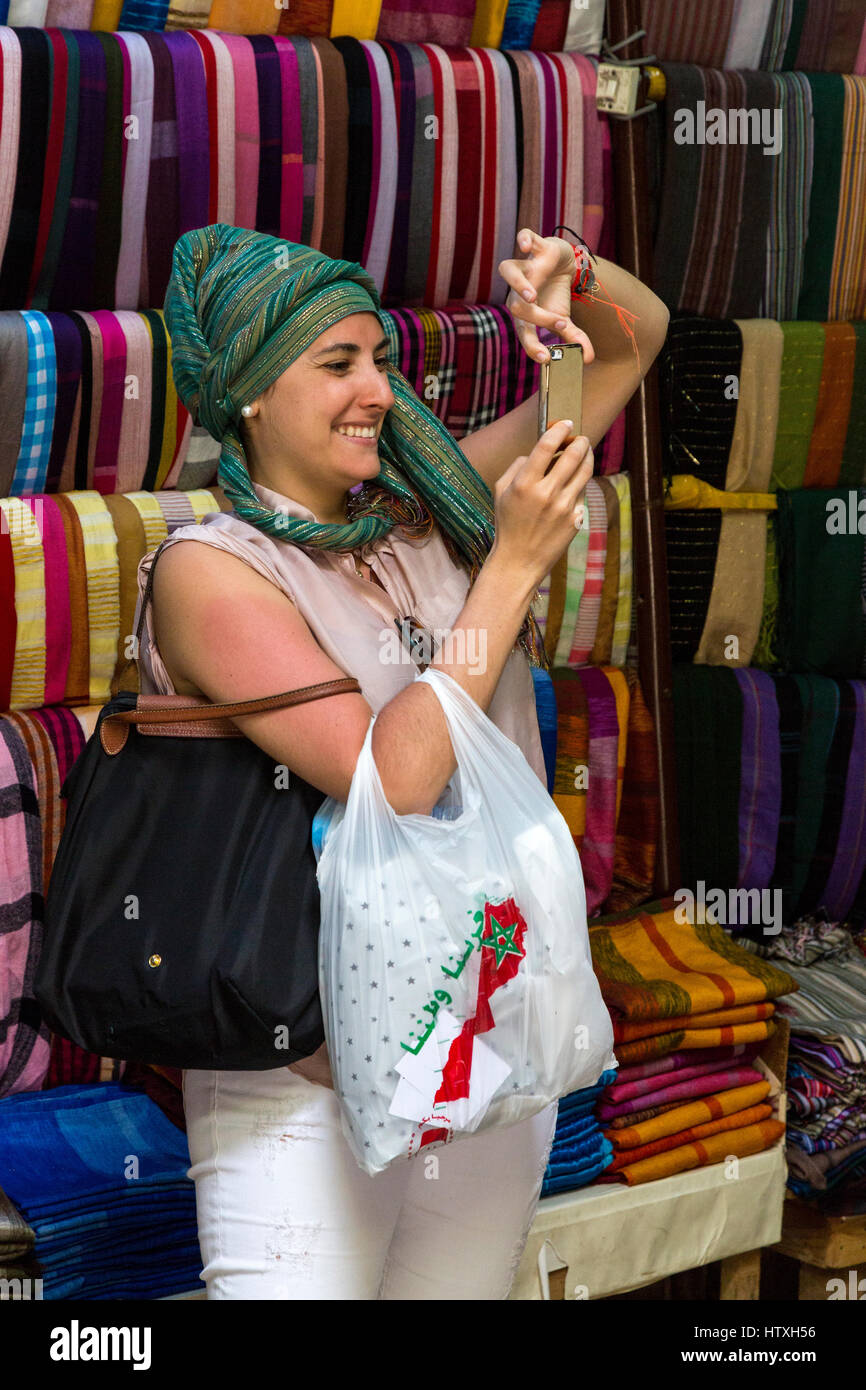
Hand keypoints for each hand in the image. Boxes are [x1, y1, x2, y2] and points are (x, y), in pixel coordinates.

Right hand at [491, 419, 594, 587]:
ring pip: (585, 472)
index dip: (559, 430)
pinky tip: (573, 484)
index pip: (546, 445)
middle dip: (580, 441)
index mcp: (524, 484)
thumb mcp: (501, 492)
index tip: (565, 424)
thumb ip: (517, 467)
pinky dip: (579, 485)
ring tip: (585, 452)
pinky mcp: (575, 519)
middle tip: (580, 437)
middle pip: (573, 455)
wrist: (518, 561)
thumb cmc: (507, 524)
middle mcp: (547, 494)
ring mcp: (564, 507)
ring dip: (587, 457)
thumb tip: (538, 452)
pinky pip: (582, 494)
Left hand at [499, 228, 594, 365]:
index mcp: (525, 312)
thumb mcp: (565, 318)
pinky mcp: (536, 247)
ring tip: (532, 296)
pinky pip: (525, 237)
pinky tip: (525, 246)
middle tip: (559, 322)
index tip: (546, 357)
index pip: (523, 331)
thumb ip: (574, 339)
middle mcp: (519, 290)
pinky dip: (524, 239)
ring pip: (508, 270)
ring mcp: (526, 266)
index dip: (531, 346)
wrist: (560, 264)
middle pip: (515, 305)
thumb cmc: (555, 294)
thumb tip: (588, 358)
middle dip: (534, 316)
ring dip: (518, 284)